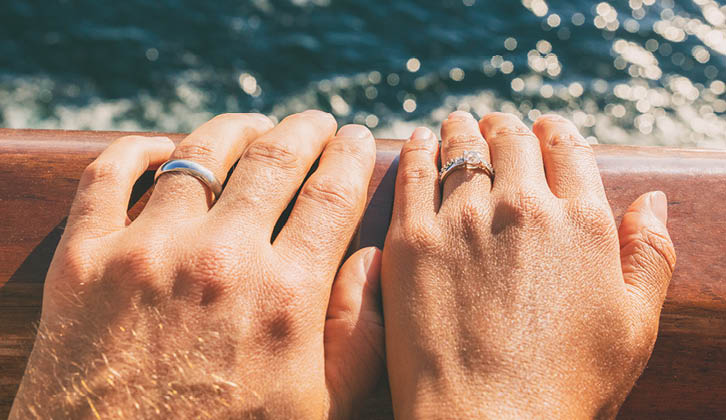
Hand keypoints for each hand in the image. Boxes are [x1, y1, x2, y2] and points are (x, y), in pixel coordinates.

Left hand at [10, 112, 384, 418]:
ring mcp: (148, 252)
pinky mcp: (85, 260)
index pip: (331, 195)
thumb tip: (372, 261)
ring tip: (252, 126)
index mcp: (285, 296)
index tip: (355, 139)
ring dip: (234, 128)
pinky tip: (161, 147)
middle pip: (275, 158)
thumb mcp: (319, 408)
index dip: (348, 156)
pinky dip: (137, 149)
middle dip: (304, 129)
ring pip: (200, 153)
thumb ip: (360, 336)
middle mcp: (220, 260)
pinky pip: (110, 175)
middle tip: (315, 122)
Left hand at [382, 112, 675, 418]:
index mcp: (582, 222)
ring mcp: (462, 220)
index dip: (555, 132)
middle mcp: (523, 207)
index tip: (544, 129)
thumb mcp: (636, 325)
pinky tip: (419, 141)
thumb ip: (651, 254)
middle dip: (507, 127)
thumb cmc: (568, 385)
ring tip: (459, 124)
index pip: (568, 149)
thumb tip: (654, 199)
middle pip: (513, 141)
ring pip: (463, 148)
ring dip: (463, 129)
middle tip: (496, 126)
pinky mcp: (412, 239)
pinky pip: (415, 173)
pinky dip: (420, 149)